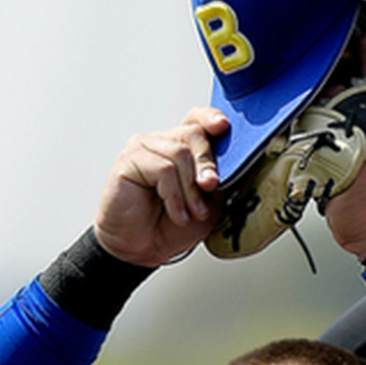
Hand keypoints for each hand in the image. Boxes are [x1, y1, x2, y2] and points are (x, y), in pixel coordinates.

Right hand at [95, 109, 226, 265]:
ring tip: (192, 212)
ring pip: (181, 154)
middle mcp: (164, 142)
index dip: (211, 118)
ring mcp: (145, 148)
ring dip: (191, 190)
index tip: (223, 126)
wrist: (145, 246)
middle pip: (194, 134)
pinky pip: (164, 169)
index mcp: (186, 146)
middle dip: (208, 166)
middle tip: (210, 189)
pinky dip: (175, 196)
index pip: (198, 118)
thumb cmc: (175, 223)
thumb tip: (235, 161)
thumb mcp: (211, 201)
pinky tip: (177, 213)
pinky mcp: (129, 160)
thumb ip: (220, 178)